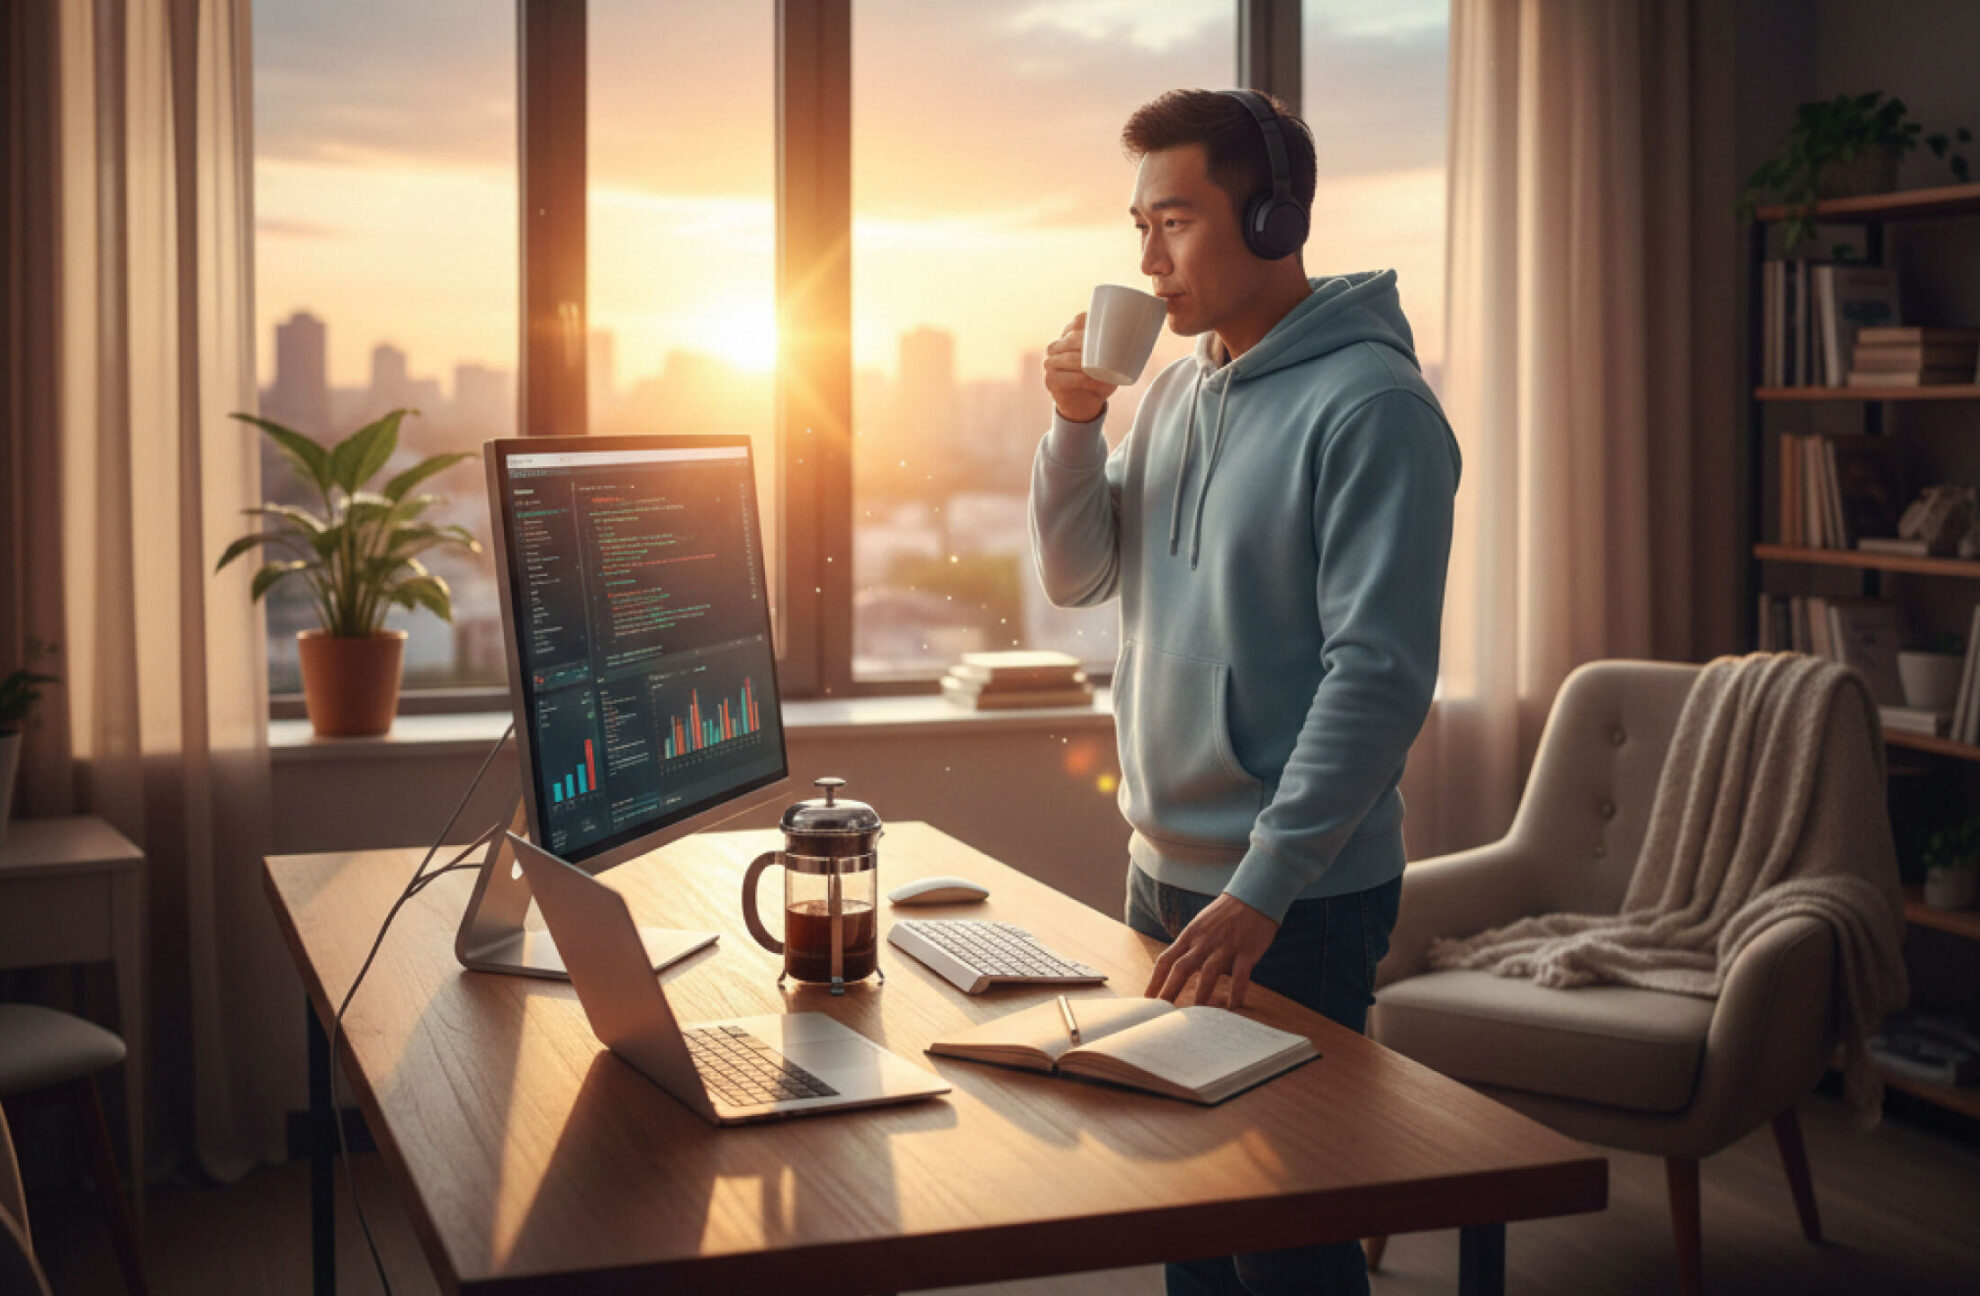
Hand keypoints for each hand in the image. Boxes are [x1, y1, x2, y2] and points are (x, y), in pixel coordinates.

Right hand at [1042, 311, 1117, 424]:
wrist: (1085, 404)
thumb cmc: (1100, 377)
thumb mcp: (1111, 361)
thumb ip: (1122, 347)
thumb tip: (1148, 332)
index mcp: (1070, 336)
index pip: (1077, 321)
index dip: (1089, 321)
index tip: (1108, 326)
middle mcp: (1057, 346)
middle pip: (1072, 338)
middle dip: (1089, 342)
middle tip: (1108, 348)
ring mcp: (1051, 363)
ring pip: (1067, 358)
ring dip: (1084, 362)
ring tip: (1100, 367)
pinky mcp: (1050, 381)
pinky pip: (1065, 378)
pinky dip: (1080, 380)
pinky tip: (1091, 380)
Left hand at [1145, 893, 1278, 1008]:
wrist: (1254, 895)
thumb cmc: (1225, 914)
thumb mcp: (1200, 925)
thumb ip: (1191, 947)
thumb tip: (1182, 974)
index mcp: (1190, 935)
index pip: (1166, 959)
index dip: (1155, 981)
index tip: (1147, 998)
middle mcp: (1204, 941)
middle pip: (1182, 968)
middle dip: (1170, 991)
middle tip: (1162, 1012)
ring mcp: (1225, 946)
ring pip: (1209, 973)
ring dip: (1201, 995)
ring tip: (1196, 1016)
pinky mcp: (1246, 952)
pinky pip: (1240, 976)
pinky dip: (1236, 993)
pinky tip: (1232, 1007)